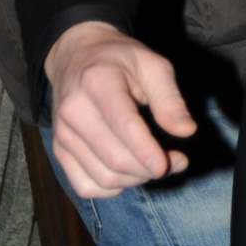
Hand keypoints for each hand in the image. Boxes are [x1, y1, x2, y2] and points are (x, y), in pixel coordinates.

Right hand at [46, 21, 196, 197]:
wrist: (76, 57)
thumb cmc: (121, 61)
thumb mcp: (153, 65)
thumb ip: (170, 99)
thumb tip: (187, 131)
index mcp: (97, 82)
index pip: (123, 126)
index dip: (148, 152)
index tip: (172, 163)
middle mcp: (73, 110)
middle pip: (115, 159)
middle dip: (151, 170)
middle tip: (177, 161)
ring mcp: (62, 133)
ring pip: (103, 178)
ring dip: (137, 180)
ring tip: (155, 164)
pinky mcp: (59, 150)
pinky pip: (86, 187)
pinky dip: (113, 188)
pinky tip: (128, 172)